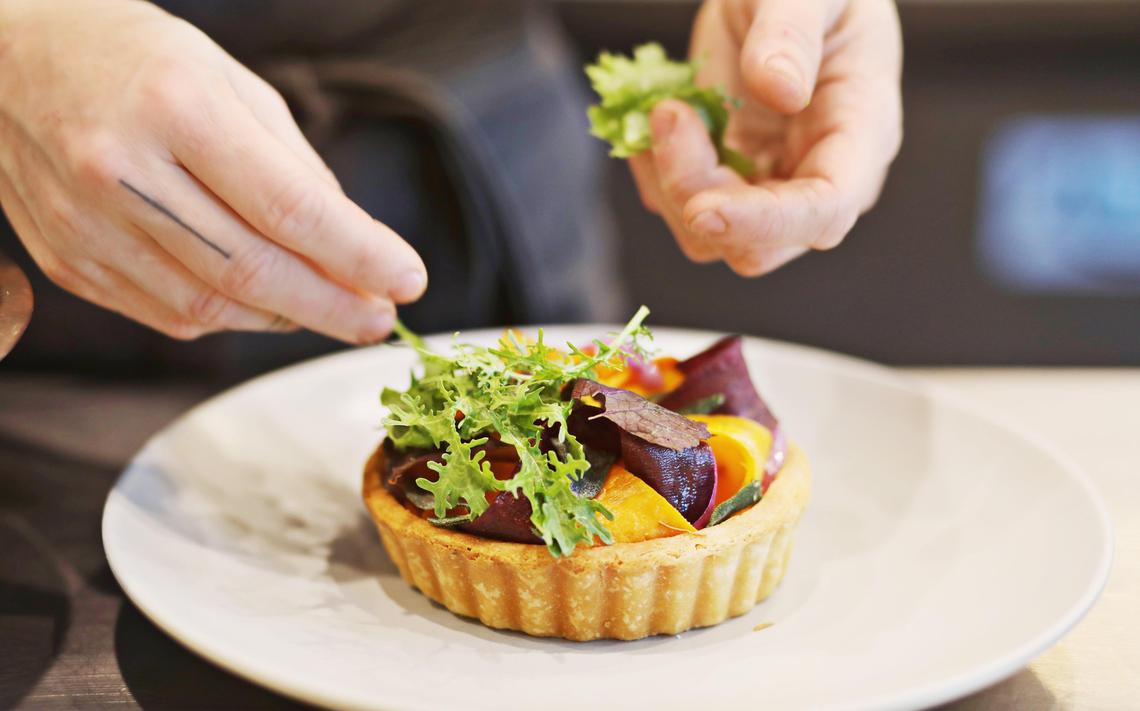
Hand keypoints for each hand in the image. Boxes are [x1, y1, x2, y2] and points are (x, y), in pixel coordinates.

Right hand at [0, 0, 425, 341]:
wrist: (5, 59)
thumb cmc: (133, 58)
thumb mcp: (228, 80)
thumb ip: (293, 165)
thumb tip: (350, 245)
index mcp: (175, 106)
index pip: (291, 209)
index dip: (360, 256)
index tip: (407, 279)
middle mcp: (121, 170)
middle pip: (254, 272)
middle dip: (335, 307)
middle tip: (380, 319)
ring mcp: (84, 224)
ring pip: (212, 308)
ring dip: (287, 317)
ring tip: (330, 305)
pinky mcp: (68, 262)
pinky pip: (169, 315)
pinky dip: (230, 318)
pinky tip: (263, 302)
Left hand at [630, 0, 901, 275]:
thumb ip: (793, 34)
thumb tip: (780, 90)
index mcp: (860, 136)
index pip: (825, 210)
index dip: (765, 223)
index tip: (703, 208)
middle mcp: (817, 178)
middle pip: (757, 245)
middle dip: (697, 193)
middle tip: (669, 113)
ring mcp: (771, 189)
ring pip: (711, 238)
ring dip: (670, 183)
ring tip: (664, 108)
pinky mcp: (730, 184)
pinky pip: (682, 209)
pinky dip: (655, 175)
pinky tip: (651, 124)